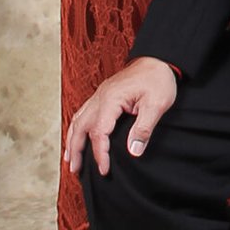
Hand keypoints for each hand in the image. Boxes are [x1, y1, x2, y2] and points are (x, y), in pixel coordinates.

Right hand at [64, 57, 178, 177]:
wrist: (157, 59)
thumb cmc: (158, 79)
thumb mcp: (157, 105)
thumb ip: (144, 129)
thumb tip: (133, 151)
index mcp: (111, 100)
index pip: (99, 133)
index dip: (100, 154)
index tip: (104, 170)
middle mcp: (100, 97)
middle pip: (80, 127)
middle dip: (76, 150)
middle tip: (75, 171)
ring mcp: (99, 95)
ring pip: (78, 120)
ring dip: (72, 140)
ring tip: (70, 160)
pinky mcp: (102, 95)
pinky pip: (83, 114)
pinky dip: (77, 128)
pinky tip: (76, 137)